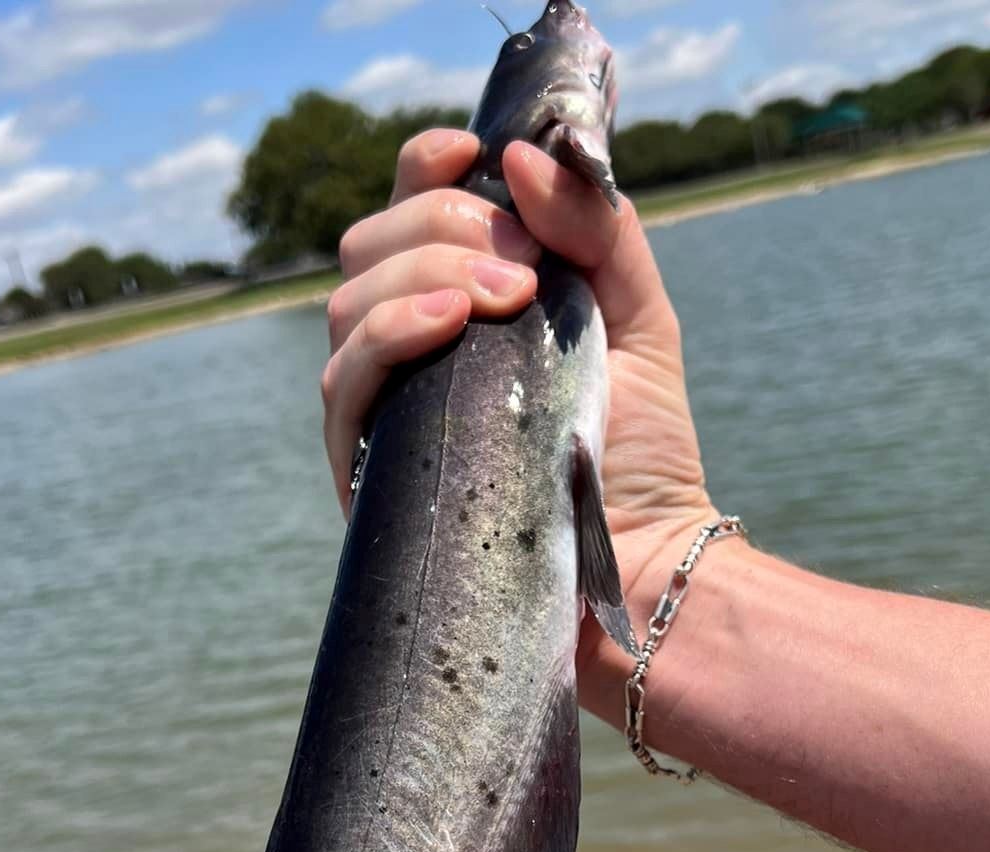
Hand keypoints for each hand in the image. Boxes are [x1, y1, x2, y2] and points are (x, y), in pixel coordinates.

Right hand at [323, 130, 716, 712]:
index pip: (405, 212)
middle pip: (368, 248)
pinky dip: (388, 335)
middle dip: (441, 228)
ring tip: (506, 297)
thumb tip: (522, 154)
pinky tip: (447, 325)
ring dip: (421, 277)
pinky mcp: (370, 475)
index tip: (472, 155)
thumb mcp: (639, 320)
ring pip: (347, 306)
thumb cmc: (643, 450)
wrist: (645, 560)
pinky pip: (344, 386)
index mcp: (460, 308)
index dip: (423, 169)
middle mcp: (411, 354)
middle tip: (523, 268)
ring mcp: (385, 415)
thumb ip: (598, 228)